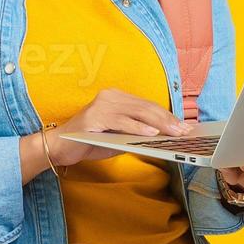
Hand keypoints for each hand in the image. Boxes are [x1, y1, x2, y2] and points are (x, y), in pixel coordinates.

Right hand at [47, 88, 191, 166]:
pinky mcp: (95, 116)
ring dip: (159, 123)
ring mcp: (102, 104)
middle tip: (184, 130)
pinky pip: (122, 121)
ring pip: (138, 112)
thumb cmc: (89, 142)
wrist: (59, 147)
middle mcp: (111, 97)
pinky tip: (151, 133)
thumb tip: (162, 138)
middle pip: (146, 107)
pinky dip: (138, 127)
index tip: (184, 126)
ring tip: (174, 132)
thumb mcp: (118, 138)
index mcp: (117, 98)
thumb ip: (136, 134)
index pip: (148, 106)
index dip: (168, 116)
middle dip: (168, 120)